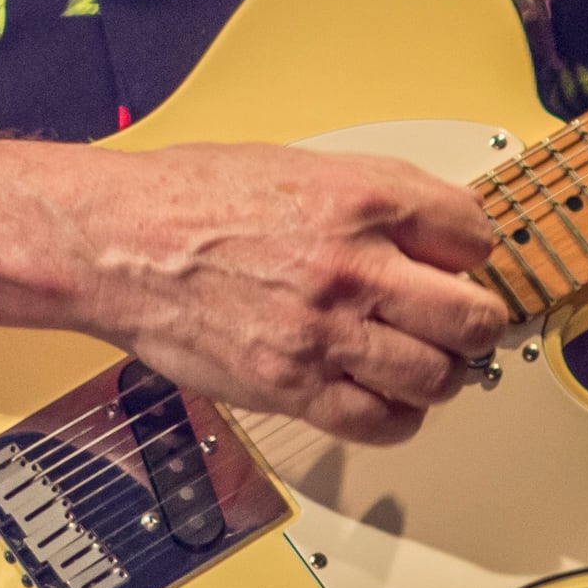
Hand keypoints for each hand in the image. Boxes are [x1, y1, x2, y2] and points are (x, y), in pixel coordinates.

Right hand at [57, 141, 504, 444]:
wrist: (113, 243)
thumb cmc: (184, 199)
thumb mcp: (291, 164)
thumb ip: (366, 197)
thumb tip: (425, 231)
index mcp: (356, 198)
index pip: (472, 233)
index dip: (470, 251)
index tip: (459, 263)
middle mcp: (351, 266)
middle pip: (473, 316)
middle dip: (473, 321)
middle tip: (457, 322)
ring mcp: (323, 331)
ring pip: (437, 377)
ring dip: (438, 373)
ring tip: (416, 360)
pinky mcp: (292, 385)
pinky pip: (382, 423)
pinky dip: (396, 416)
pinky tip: (380, 395)